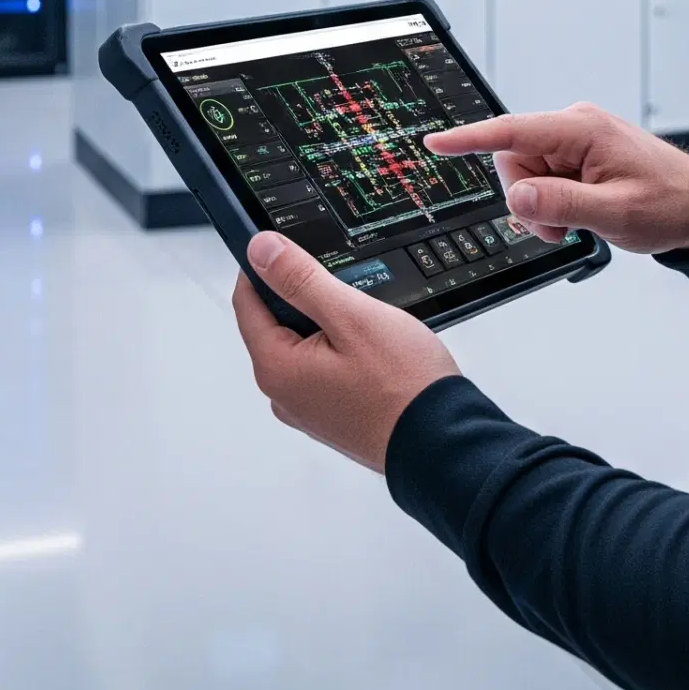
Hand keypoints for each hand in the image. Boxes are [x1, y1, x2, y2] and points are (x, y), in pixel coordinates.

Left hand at [231, 232, 460, 472]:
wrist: (442, 441)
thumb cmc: (403, 385)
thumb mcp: (351, 316)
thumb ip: (300, 280)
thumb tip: (260, 251)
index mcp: (277, 368)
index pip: (246, 302)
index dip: (264, 267)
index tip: (290, 248)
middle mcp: (283, 394)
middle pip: (275, 323)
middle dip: (305, 298)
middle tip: (346, 289)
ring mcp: (308, 408)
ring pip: (304, 345)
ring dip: (328, 324)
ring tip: (367, 323)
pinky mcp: (332, 414)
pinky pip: (323, 368)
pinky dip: (342, 349)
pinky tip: (374, 349)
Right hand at [424, 103, 688, 255]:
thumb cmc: (670, 204)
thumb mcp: (616, 213)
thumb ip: (562, 205)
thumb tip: (518, 196)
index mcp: (581, 129)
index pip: (513, 132)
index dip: (470, 139)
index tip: (436, 142)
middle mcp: (574, 127)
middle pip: (514, 161)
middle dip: (528, 200)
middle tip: (561, 228)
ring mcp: (575, 141)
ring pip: (526, 175)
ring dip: (542, 206)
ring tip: (579, 222)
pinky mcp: (578, 155)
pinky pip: (544, 179)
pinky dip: (553, 203)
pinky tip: (580, 213)